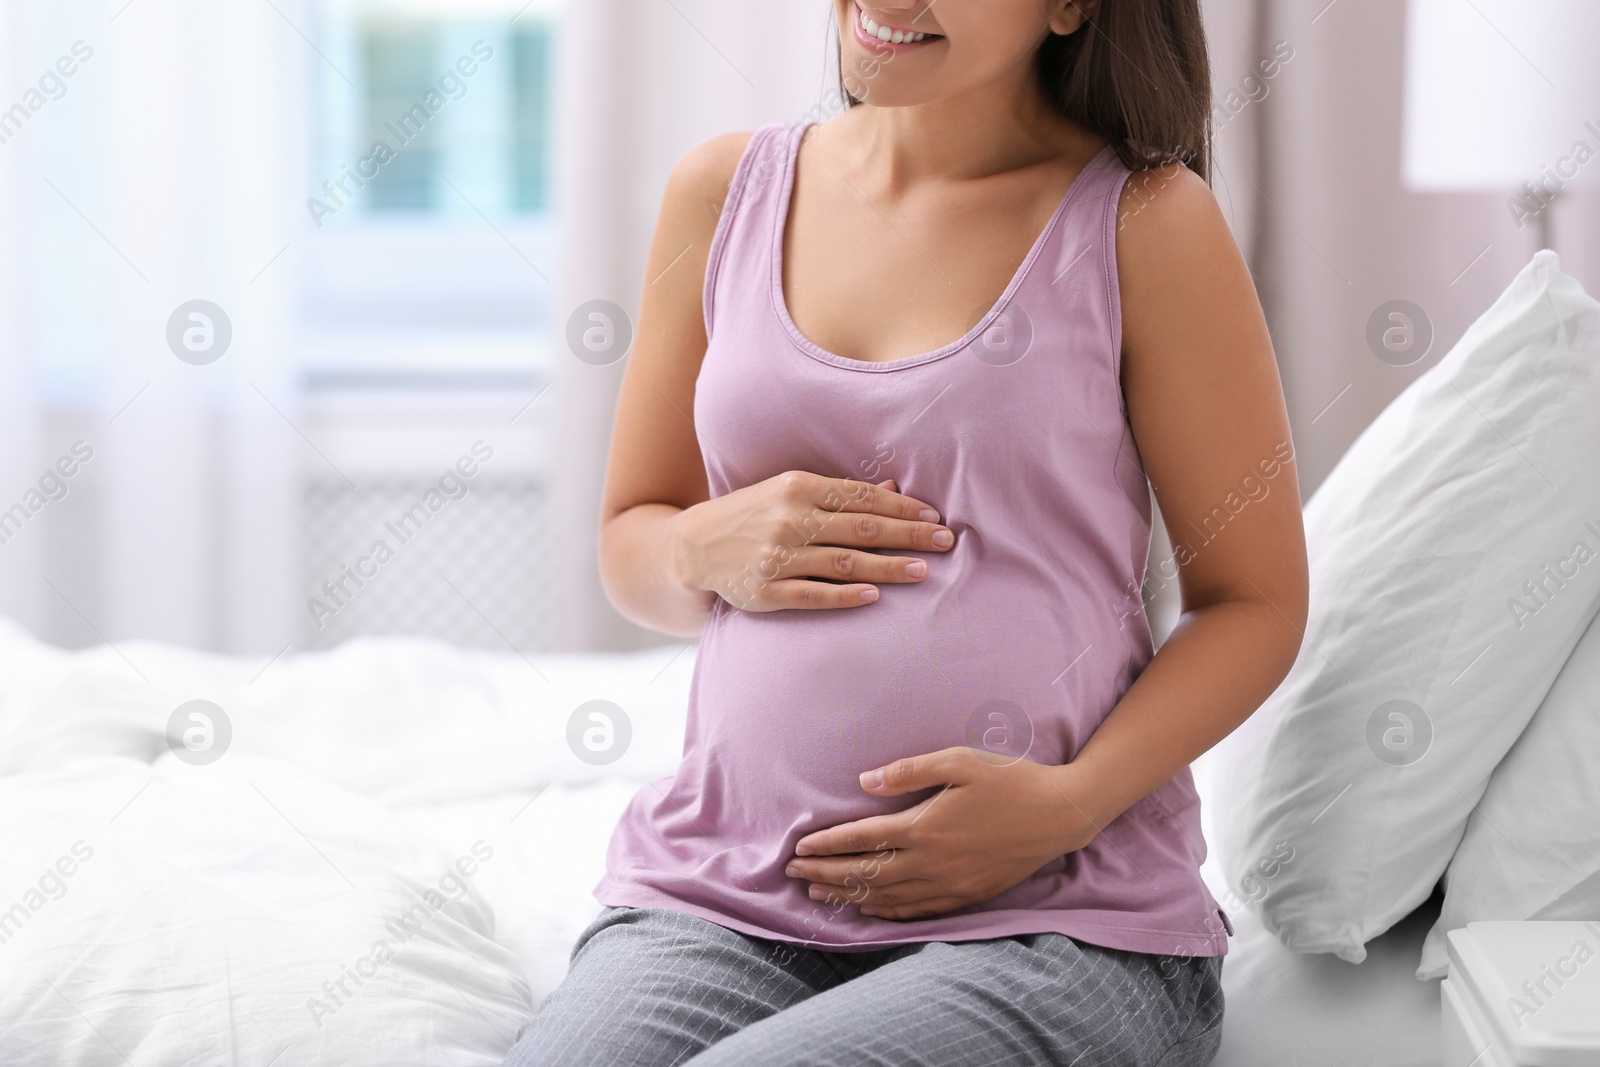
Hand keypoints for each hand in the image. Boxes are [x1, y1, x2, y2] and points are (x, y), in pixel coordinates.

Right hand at [667, 472, 954, 612]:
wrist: (693, 547)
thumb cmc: (752, 515)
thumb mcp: (789, 492)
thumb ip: (840, 494)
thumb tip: (895, 491)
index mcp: (796, 487)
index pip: (861, 497)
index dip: (901, 508)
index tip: (934, 517)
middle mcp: (788, 519)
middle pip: (860, 528)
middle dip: (907, 535)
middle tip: (945, 541)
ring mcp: (776, 556)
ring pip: (843, 562)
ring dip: (887, 567)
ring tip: (922, 571)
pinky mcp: (766, 591)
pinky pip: (813, 594)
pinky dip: (845, 595)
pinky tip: (874, 596)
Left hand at [784, 748, 1104, 919]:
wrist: (1061, 814)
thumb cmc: (1011, 779)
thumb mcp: (960, 761)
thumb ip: (909, 771)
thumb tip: (865, 780)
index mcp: (925, 827)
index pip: (862, 840)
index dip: (827, 845)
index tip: (799, 848)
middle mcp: (932, 863)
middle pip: (865, 874)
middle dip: (825, 875)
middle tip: (794, 875)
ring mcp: (950, 885)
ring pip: (887, 898)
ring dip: (849, 897)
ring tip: (820, 895)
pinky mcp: (967, 896)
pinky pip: (917, 912)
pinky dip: (887, 912)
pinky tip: (871, 910)